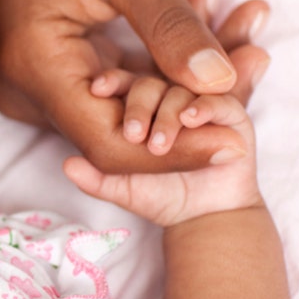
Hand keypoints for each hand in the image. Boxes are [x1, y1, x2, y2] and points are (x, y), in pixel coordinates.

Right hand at [0, 0, 267, 173]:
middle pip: (116, 134)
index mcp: (33, 68)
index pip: (110, 145)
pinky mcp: (47, 68)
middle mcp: (23, 90)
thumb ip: (171, 27)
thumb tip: (222, 82)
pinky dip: (157, 70)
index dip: (175, 152)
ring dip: (179, 89)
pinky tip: (207, 38)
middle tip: (256, 72)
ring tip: (245, 44)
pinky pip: (108, 87)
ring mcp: (31, 82)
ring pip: (118, 111)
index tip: (237, 142)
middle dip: (189, 113)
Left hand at [62, 88, 262, 226]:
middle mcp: (170, 98)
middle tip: (133, 134)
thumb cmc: (159, 194)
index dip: (111, 82)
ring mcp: (199, 103)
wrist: (204, 216)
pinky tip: (190, 119)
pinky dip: (202, 107)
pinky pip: (216, 100)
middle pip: (151, 84)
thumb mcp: (123, 188)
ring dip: (168, 115)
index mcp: (142, 105)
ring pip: (180, 91)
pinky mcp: (230, 115)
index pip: (125, 83)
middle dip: (139, 106)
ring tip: (158, 143)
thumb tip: (68, 165)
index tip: (97, 90)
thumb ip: (96, 179)